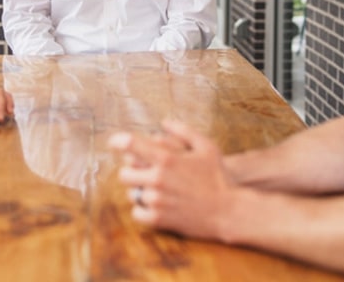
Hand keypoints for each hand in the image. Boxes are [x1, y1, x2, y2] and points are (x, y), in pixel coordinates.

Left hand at [108, 119, 235, 241]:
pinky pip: (136, 213)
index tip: (114, 142)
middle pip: (123, 173)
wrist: (229, 212)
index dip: (117, 141)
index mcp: (166, 159)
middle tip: (145, 172)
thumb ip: (183, 131)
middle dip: (132, 172)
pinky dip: (142, 210)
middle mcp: (157, 179)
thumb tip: (164, 122)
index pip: (129, 144)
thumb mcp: (207, 147)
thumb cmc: (219, 177)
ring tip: (157, 190)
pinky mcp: (158, 219)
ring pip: (130, 193)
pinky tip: (156, 205)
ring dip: (139, 191)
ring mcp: (156, 200)